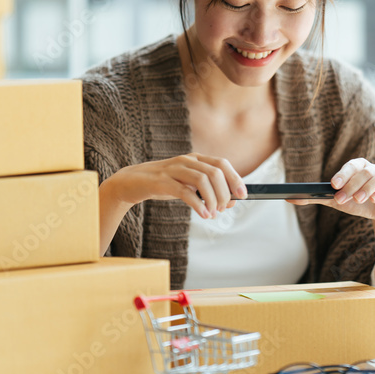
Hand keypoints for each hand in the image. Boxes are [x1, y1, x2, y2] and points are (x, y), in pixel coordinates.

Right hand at [107, 153, 246, 218]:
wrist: (131, 183)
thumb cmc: (164, 184)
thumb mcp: (188, 186)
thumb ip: (208, 192)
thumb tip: (232, 202)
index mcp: (195, 159)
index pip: (222, 163)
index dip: (235, 178)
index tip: (243, 195)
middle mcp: (186, 160)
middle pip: (215, 172)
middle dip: (225, 193)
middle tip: (224, 209)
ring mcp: (173, 169)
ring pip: (203, 180)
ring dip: (213, 199)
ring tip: (214, 213)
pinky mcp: (162, 181)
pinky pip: (185, 192)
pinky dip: (198, 205)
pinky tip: (204, 214)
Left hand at [287, 158, 374, 226]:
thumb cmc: (358, 202)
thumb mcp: (336, 201)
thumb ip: (315, 198)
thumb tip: (289, 198)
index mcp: (358, 168)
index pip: (351, 165)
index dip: (342, 173)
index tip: (333, 184)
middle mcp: (373, 170)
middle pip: (363, 172)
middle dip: (351, 185)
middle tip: (341, 198)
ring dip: (366, 188)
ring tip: (357, 200)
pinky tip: (374, 199)